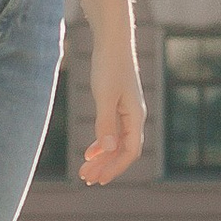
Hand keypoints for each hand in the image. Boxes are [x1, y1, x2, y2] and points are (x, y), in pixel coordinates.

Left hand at [81, 48, 146, 185]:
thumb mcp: (105, 96)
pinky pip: (111, 131)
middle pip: (122, 150)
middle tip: (86, 179)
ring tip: (84, 170)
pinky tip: (89, 152)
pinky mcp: (116, 105)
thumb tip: (107, 150)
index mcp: (136, 116)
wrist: (112, 41)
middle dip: (105, 166)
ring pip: (115, 142)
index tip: (99, 179)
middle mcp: (134, 117)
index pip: (130, 151)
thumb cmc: (109, 66)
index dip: (115, 167)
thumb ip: (105, 124)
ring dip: (101, 158)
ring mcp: (126, 111)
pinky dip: (100, 143)